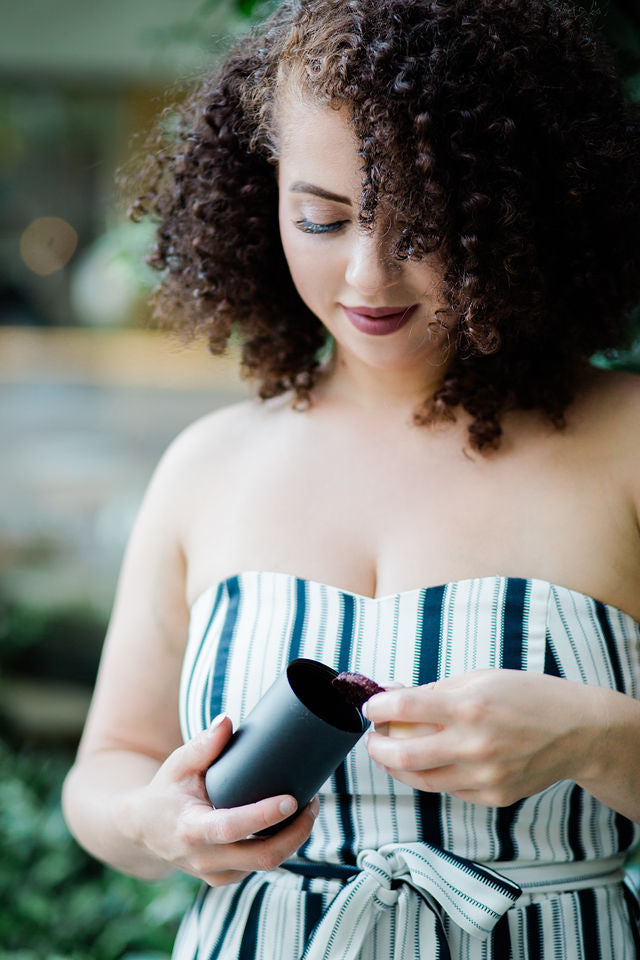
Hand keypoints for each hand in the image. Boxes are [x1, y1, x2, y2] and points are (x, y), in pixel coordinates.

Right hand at [118, 715, 319, 885]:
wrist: (144, 830)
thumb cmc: (166, 791)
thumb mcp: (178, 764)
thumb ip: (202, 745)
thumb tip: (228, 721)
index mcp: (191, 830)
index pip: (232, 828)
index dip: (264, 816)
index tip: (291, 799)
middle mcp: (204, 858)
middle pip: (261, 857)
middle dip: (296, 833)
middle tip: (313, 803)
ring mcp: (215, 874)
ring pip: (265, 865)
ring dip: (294, 839)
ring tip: (309, 807)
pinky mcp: (225, 877)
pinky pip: (259, 866)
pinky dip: (280, 846)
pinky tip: (291, 823)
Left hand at [364, 670, 600, 805]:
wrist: (578, 731)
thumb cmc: (529, 697)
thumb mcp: (480, 678)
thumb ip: (436, 691)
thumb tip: (394, 695)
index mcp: (469, 707)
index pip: (405, 708)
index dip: (379, 707)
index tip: (371, 707)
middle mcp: (474, 745)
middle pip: (403, 755)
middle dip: (377, 747)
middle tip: (373, 738)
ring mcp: (484, 776)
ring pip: (421, 780)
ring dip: (397, 766)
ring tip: (391, 752)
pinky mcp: (493, 797)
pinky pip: (449, 789)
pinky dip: (433, 775)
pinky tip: (432, 761)